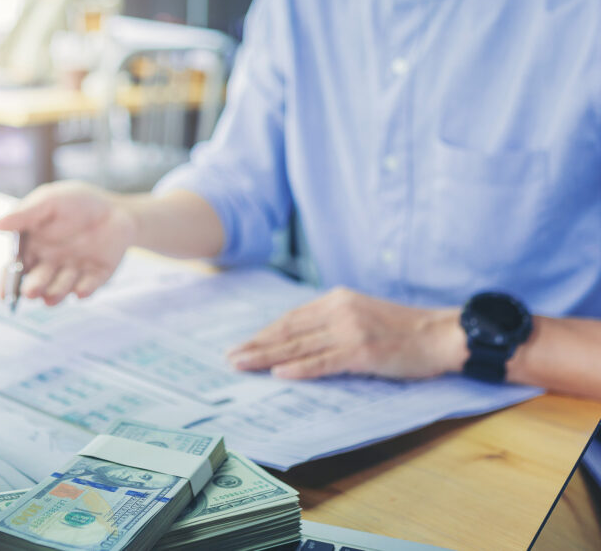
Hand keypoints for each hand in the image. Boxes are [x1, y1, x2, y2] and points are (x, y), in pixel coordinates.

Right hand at [0, 181, 135, 304]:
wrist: (114, 207)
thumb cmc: (75, 202)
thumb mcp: (48, 201)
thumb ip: (24, 215)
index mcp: (32, 248)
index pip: (15, 268)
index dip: (8, 283)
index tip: (4, 295)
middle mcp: (50, 264)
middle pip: (37, 282)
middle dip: (33, 288)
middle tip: (31, 291)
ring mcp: (73, 271)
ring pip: (60, 288)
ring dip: (56, 292)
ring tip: (51, 294)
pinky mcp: (96, 275)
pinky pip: (89, 286)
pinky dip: (84, 290)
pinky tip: (80, 291)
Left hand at [226, 287, 467, 379]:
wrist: (443, 334)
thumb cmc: (405, 330)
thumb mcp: (363, 314)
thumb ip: (334, 321)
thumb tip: (302, 338)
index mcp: (337, 300)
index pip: (292, 318)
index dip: (265, 333)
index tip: (244, 344)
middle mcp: (339, 311)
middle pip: (288, 331)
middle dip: (257, 345)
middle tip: (231, 357)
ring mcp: (350, 331)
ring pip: (299, 346)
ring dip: (267, 357)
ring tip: (243, 365)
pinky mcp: (363, 351)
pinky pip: (324, 361)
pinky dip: (300, 368)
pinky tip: (279, 373)